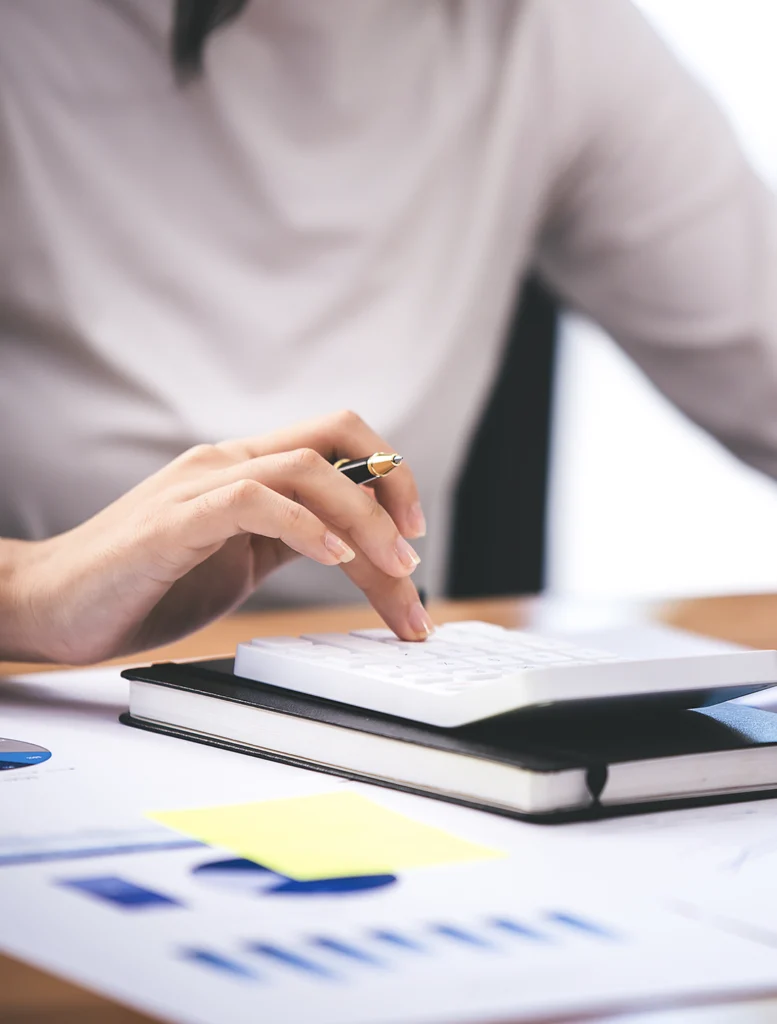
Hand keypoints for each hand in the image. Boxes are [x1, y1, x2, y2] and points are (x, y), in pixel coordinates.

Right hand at [7, 410, 431, 662]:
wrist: (51, 605)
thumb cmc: (144, 585)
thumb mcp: (239, 561)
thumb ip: (290, 539)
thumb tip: (356, 543)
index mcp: (248, 471)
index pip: (338, 446)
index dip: (391, 481)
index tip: (415, 540)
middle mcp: (229, 464)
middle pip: (335, 435)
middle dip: (394, 485)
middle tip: (415, 552)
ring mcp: (201, 485)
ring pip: (305, 467)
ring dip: (363, 516)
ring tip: (393, 567)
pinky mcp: (175, 521)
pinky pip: (253, 501)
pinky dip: (304, 525)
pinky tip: (332, 556)